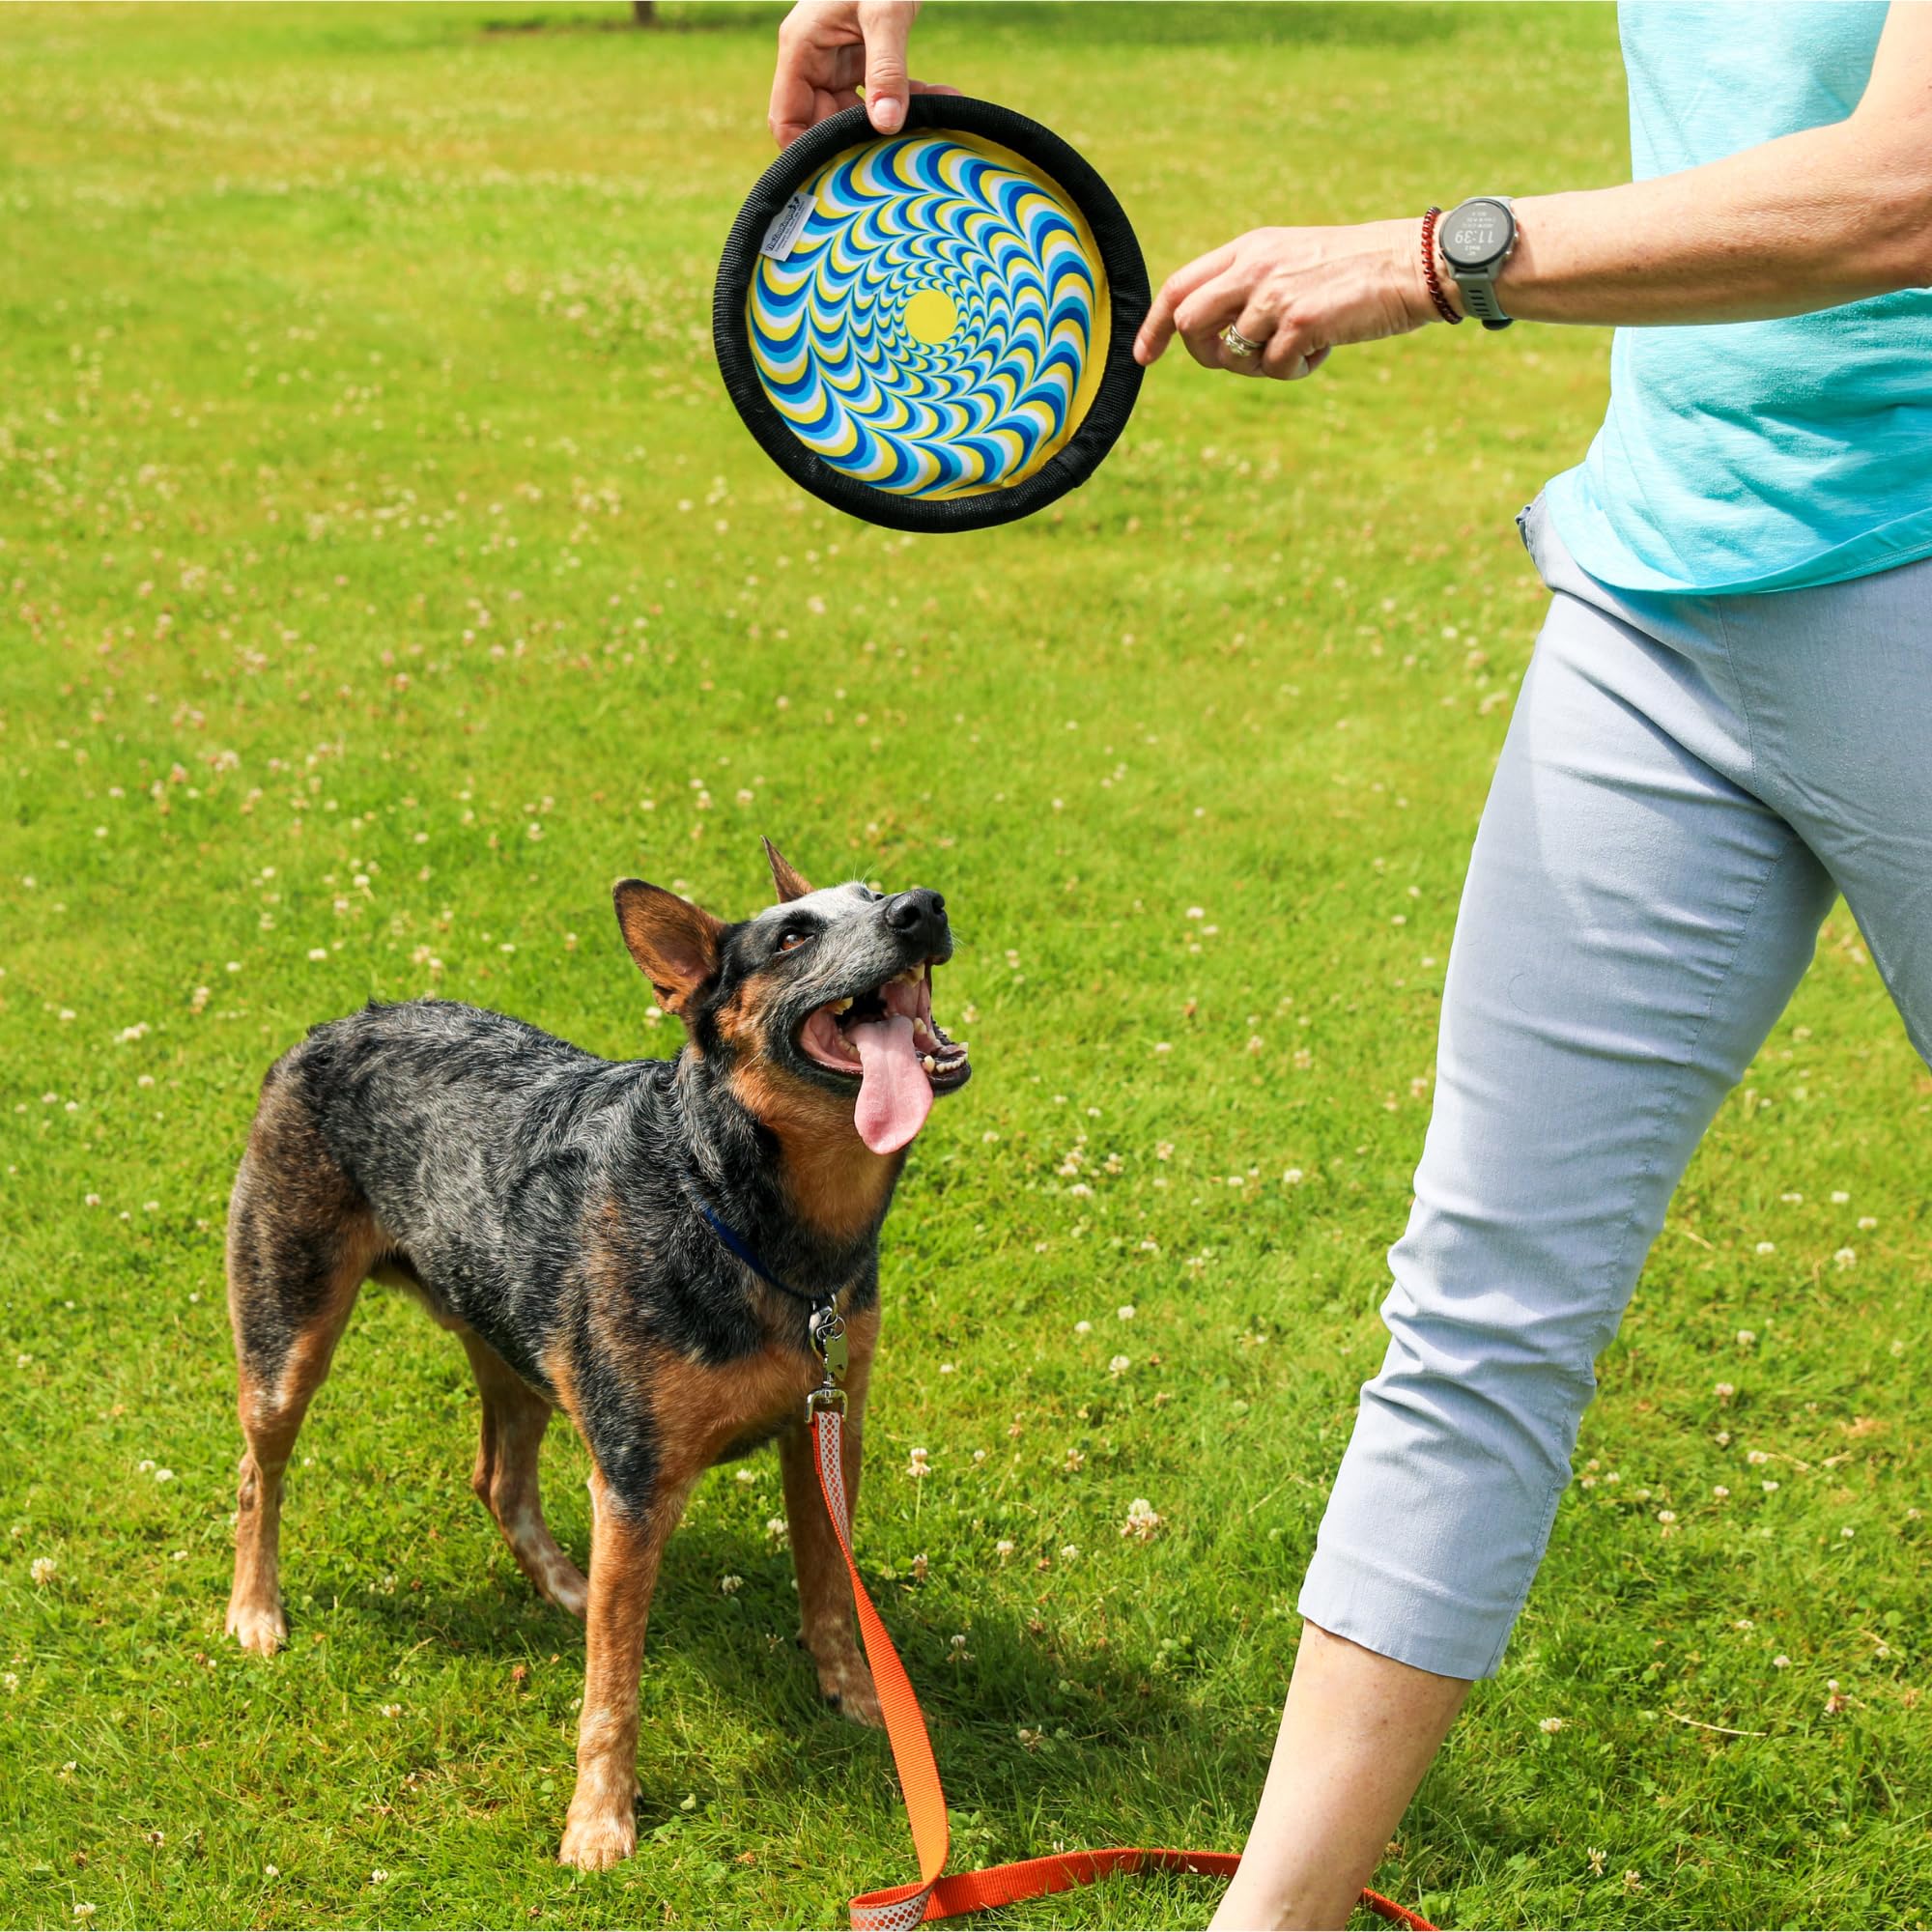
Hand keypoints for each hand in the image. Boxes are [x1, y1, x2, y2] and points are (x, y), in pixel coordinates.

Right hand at [769, 1, 958, 149]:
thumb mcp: (885, 13)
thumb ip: (886, 69)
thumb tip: (886, 125)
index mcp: (801, 48)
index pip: (786, 120)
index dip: (805, 153)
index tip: (839, 176)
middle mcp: (814, 57)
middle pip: (824, 123)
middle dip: (860, 142)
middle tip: (898, 159)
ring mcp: (840, 57)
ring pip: (859, 112)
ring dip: (895, 122)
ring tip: (934, 126)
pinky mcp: (866, 54)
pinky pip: (883, 90)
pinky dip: (911, 99)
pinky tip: (945, 102)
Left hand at [1134, 219, 1440, 379]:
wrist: (1412, 263)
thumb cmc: (1356, 269)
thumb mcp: (1293, 260)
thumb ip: (1250, 285)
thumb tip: (1212, 335)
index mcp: (1250, 248)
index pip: (1180, 285)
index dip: (1155, 325)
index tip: (1143, 356)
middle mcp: (1255, 266)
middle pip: (1189, 322)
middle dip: (1203, 354)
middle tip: (1235, 361)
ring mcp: (1276, 293)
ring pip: (1235, 355)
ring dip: (1265, 364)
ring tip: (1304, 344)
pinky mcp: (1301, 321)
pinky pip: (1275, 367)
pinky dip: (1297, 369)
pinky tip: (1325, 347)